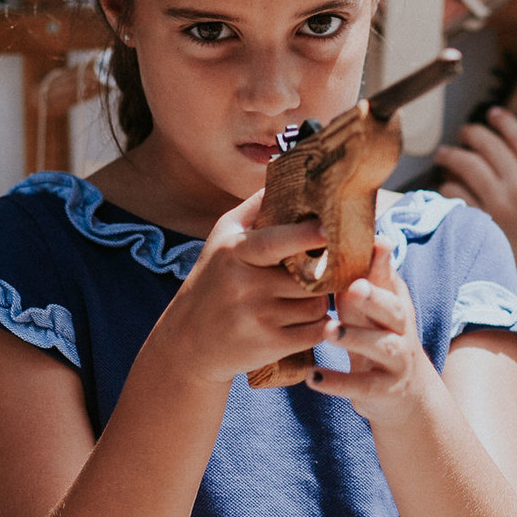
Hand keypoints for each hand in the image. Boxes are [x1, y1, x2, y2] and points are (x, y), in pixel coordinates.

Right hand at [155, 190, 330, 385]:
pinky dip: (318, 326)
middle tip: (322, 271)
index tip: (329, 228)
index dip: (304, 235)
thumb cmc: (213, 282)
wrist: (187, 343)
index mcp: (235, 252)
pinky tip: (304, 322)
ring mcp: (256, 317)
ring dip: (318, 301)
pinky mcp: (268, 345)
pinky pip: (314, 331)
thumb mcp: (222, 238)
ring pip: (316, 304)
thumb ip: (255, 208)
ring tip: (299, 299)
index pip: (274, 241)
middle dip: (322, 274)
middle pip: (308, 276)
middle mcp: (243, 285)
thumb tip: (288, 171)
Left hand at [307, 239, 435, 423]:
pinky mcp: (383, 389)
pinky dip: (338, 383)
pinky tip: (312, 377)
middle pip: (393, 310)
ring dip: (355, 338)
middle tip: (353, 287)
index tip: (377, 241)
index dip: (384, 262)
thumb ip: (367, 272)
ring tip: (329, 330)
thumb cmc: (376, 334)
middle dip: (375, 299)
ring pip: (381, 347)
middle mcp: (400, 328)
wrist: (404, 392)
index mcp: (394, 302)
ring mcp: (395, 360)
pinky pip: (361, 386)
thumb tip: (357, 227)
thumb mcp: (375, 304)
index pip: (391, 278)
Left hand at [432, 108, 516, 291]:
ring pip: (466, 164)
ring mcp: (499, 203)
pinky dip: (449, 186)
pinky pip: (455, 193)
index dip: (503, 122)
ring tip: (445, 154)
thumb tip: (510, 166)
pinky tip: (447, 186)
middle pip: (488, 144)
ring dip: (452, 155)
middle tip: (463, 133)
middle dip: (472, 134)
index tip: (493, 114)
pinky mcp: (480, 221)